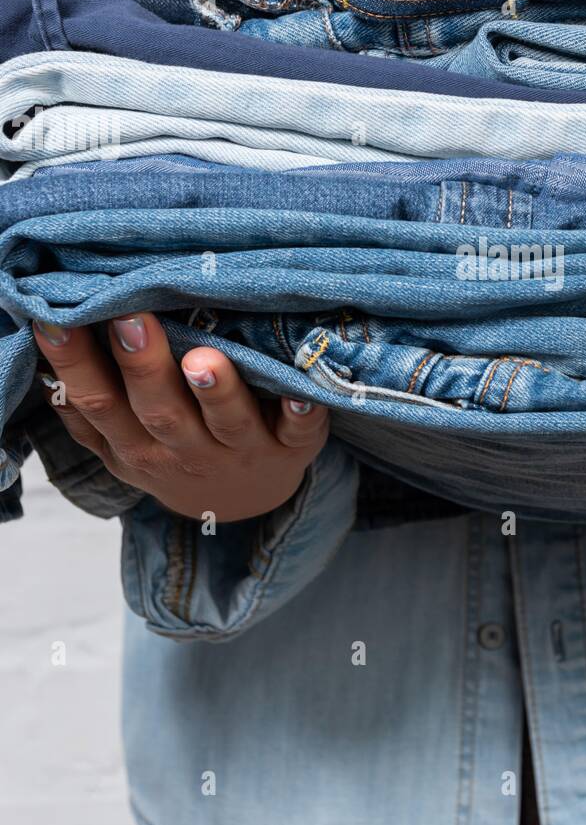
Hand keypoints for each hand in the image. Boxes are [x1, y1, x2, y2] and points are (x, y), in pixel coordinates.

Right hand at [34, 313, 328, 522]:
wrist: (240, 505)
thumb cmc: (174, 454)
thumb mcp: (124, 445)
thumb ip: (88, 412)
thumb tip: (43, 364)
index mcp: (136, 445)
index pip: (97, 404)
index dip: (76, 365)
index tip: (58, 321)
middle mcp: (185, 450)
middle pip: (159, 411)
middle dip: (144, 367)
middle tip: (133, 320)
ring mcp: (241, 451)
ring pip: (226, 422)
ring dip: (217, 391)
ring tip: (205, 359)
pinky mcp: (292, 448)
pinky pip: (299, 432)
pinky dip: (302, 413)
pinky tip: (302, 393)